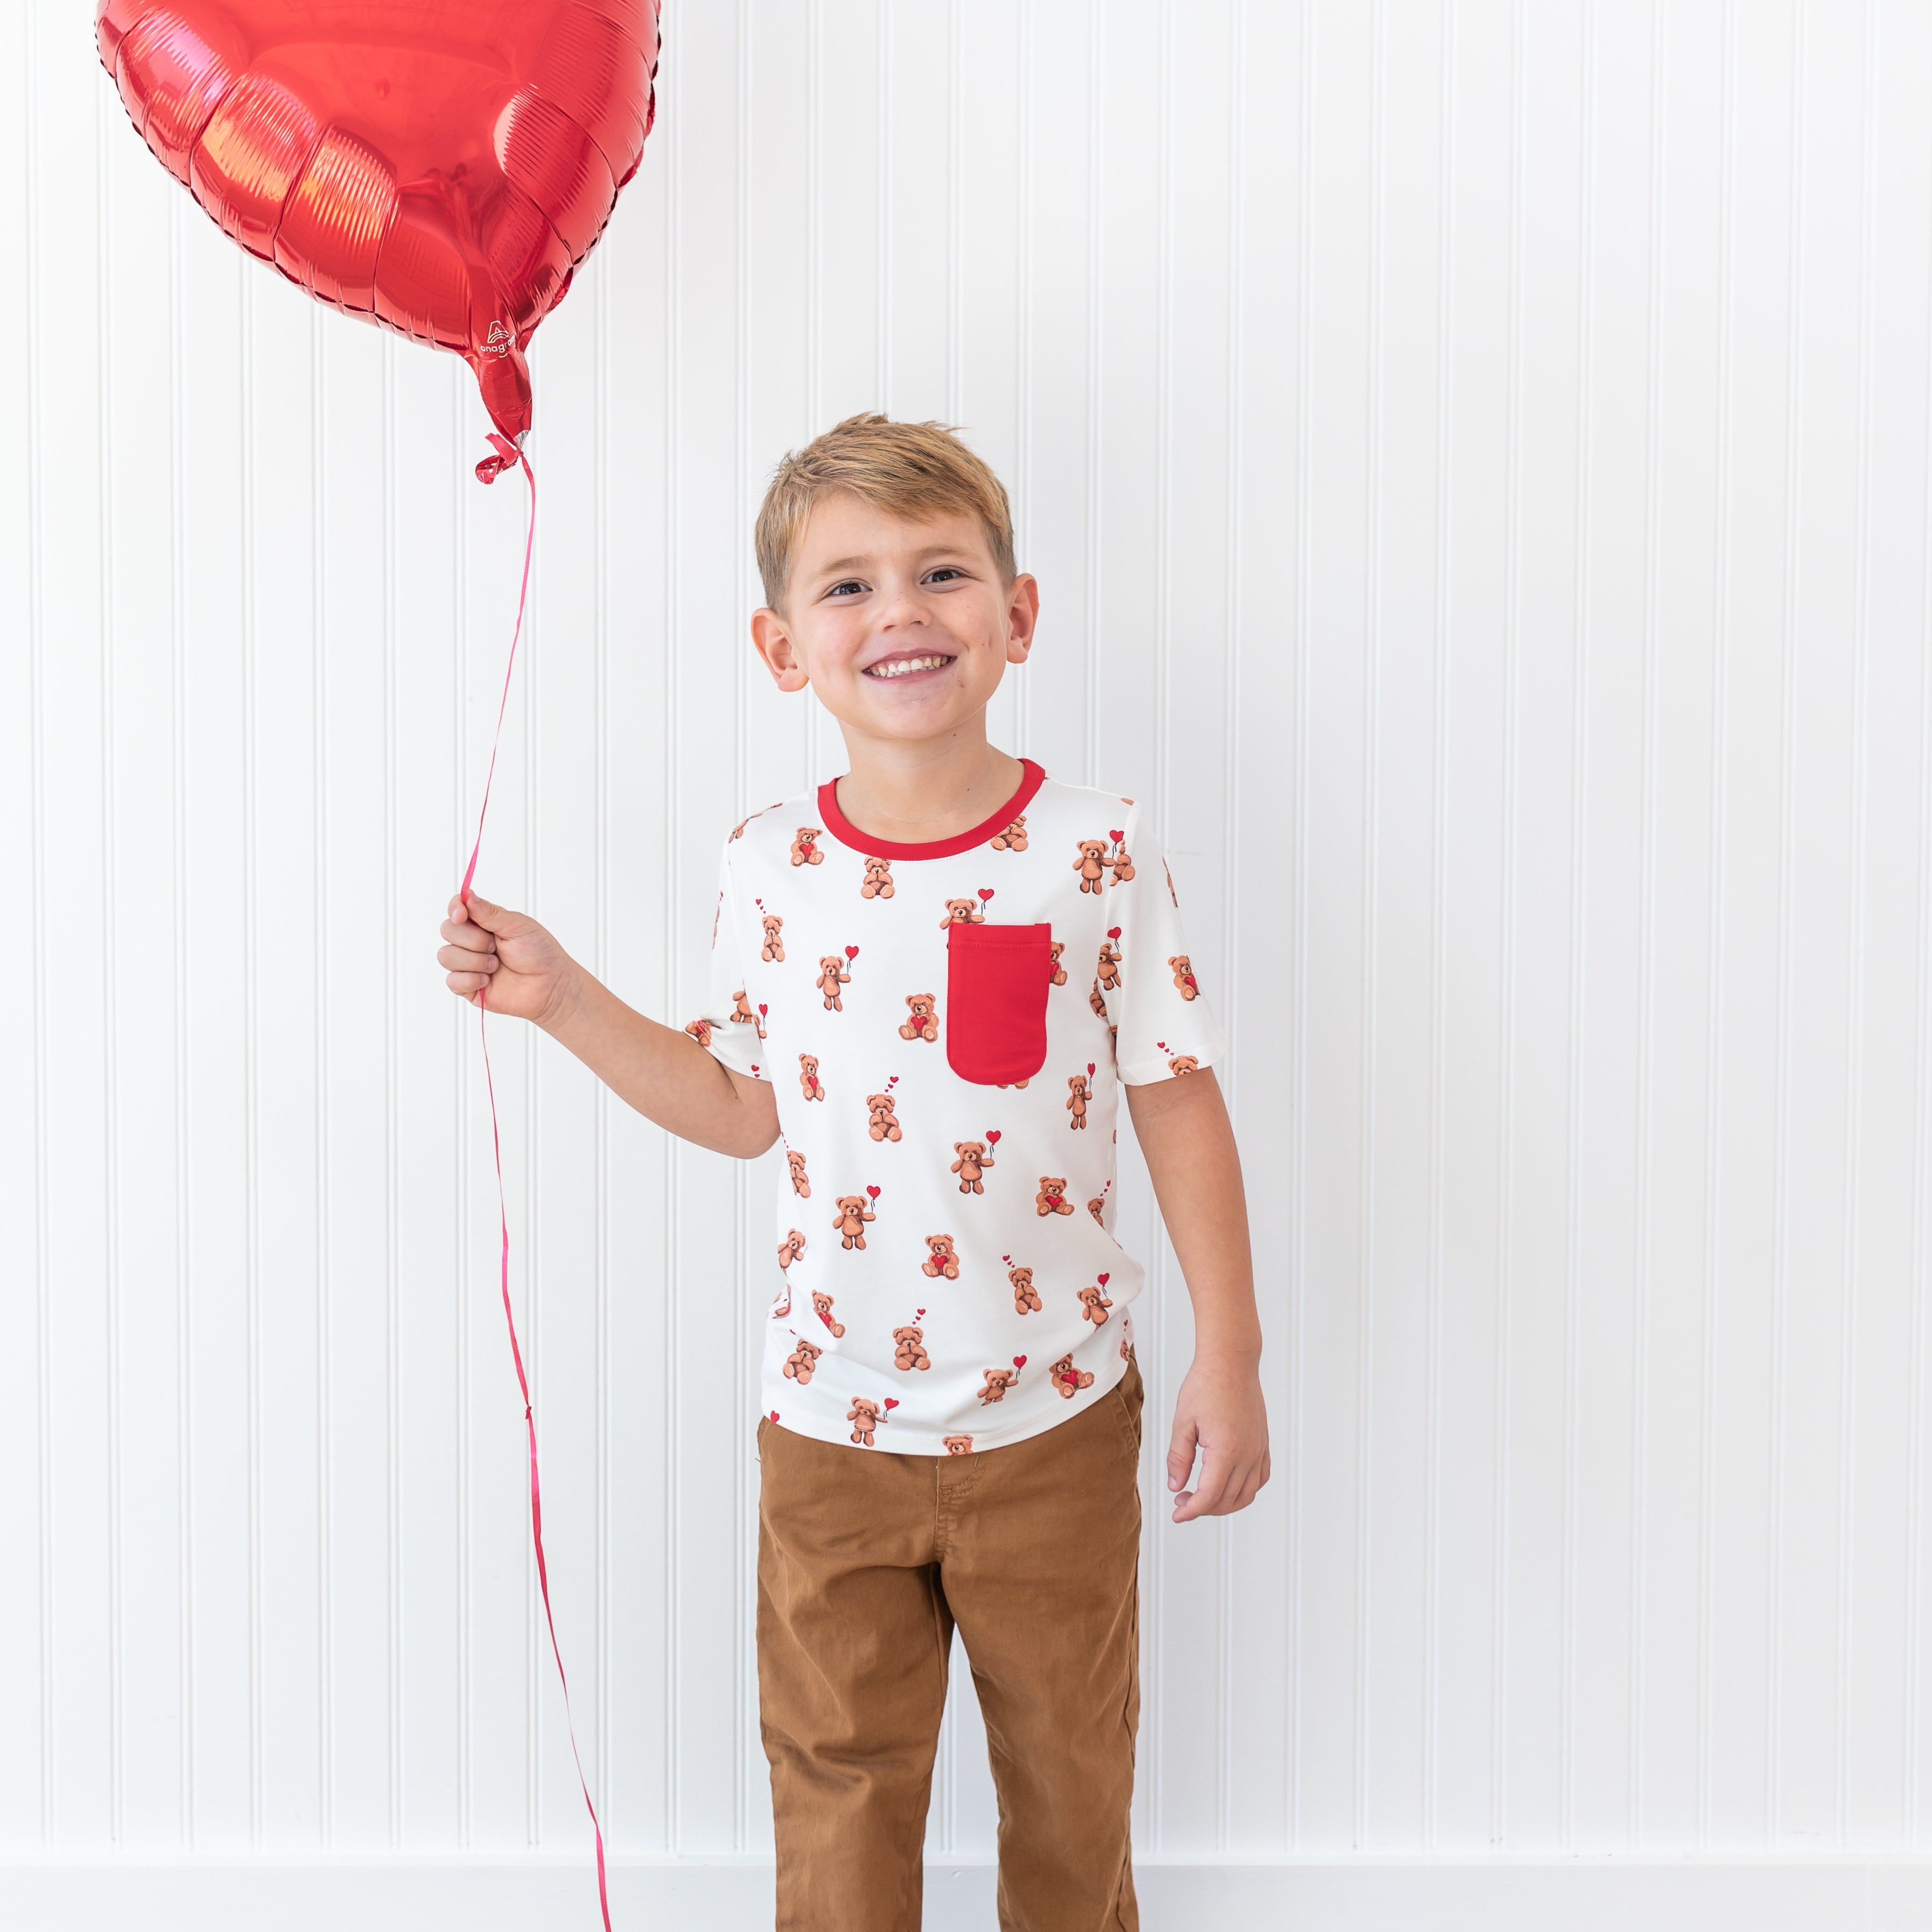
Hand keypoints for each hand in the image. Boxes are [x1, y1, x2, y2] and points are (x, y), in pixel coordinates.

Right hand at [437, 892, 579, 1028]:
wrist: (551, 986)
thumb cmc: (539, 953)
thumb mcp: (518, 926)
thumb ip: (490, 912)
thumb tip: (468, 895)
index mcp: (484, 922)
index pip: (457, 908)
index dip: (455, 909)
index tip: (462, 915)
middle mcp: (472, 941)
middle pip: (447, 930)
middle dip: (472, 939)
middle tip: (495, 946)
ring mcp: (468, 964)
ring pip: (446, 956)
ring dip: (474, 961)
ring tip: (496, 966)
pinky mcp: (467, 986)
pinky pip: (452, 981)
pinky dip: (471, 980)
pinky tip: (489, 981)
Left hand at [1165, 1351, 1268, 1522]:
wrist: (1231, 1362)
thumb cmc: (1205, 1385)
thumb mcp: (1183, 1422)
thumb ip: (1178, 1457)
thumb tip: (1176, 1486)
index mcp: (1226, 1450)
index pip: (1209, 1496)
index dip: (1191, 1511)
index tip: (1177, 1514)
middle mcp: (1247, 1454)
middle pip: (1227, 1500)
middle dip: (1203, 1508)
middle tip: (1182, 1501)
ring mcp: (1259, 1449)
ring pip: (1247, 1494)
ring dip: (1224, 1504)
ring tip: (1201, 1497)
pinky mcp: (1263, 1443)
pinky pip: (1259, 1478)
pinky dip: (1244, 1490)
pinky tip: (1226, 1485)